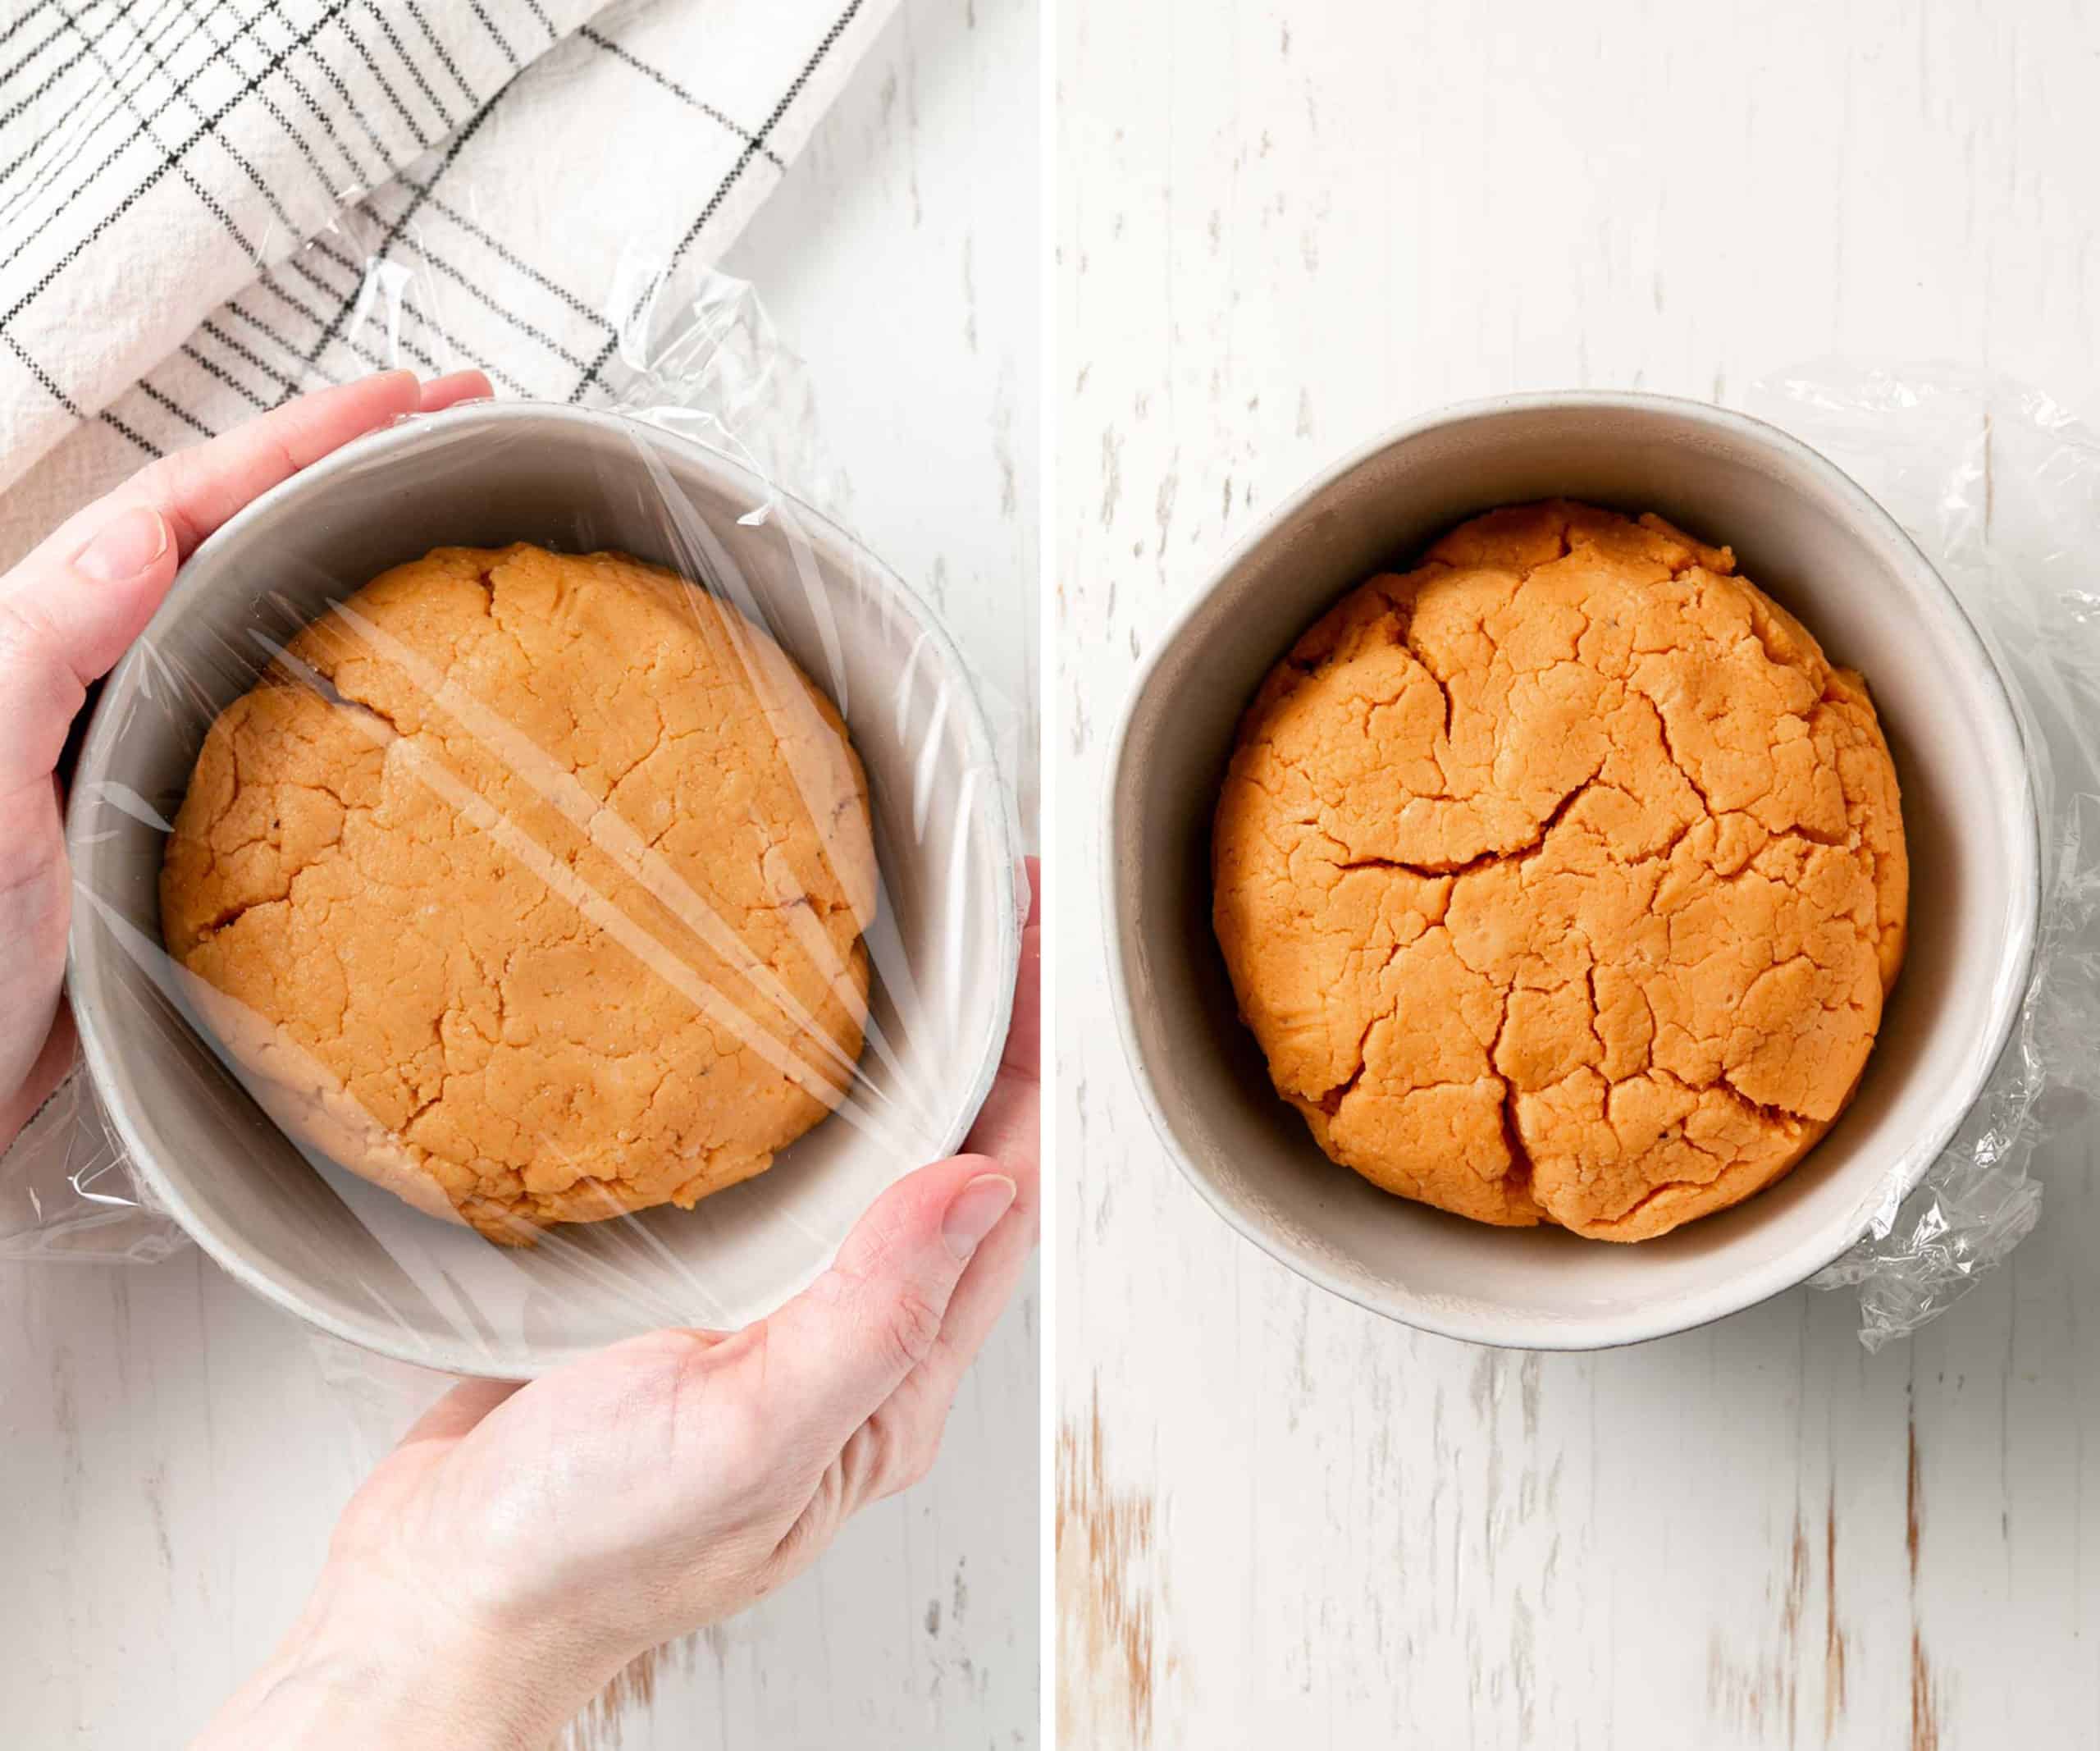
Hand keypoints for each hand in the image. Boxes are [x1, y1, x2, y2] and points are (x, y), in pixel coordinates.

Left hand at [0, 370, 492, 1154]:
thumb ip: (45, 646)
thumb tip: (145, 534)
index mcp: (59, 640)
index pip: (199, 505)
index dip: (310, 439)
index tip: (417, 398)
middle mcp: (109, 678)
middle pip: (246, 541)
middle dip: (353, 474)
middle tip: (463, 435)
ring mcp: (151, 751)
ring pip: (271, 627)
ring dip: (359, 566)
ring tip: (454, 529)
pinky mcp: (186, 831)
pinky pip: (288, 734)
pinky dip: (353, 691)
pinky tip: (406, 695)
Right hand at [197, 864, 1040, 1750]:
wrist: (436, 1599)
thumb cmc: (582, 1549)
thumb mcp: (745, 1432)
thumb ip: (871, 1317)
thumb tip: (979, 1187)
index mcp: (892, 1382)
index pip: (1004, 1197)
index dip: (1031, 1065)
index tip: (1027, 950)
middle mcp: (852, 1350)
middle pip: (951, 1167)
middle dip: (979, 1046)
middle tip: (973, 927)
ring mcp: (773, 1322)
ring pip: (866, 1171)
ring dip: (896, 1069)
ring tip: (902, 966)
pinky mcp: (693, 1301)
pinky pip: (776, 1189)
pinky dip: (797, 1110)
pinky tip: (774, 1059)